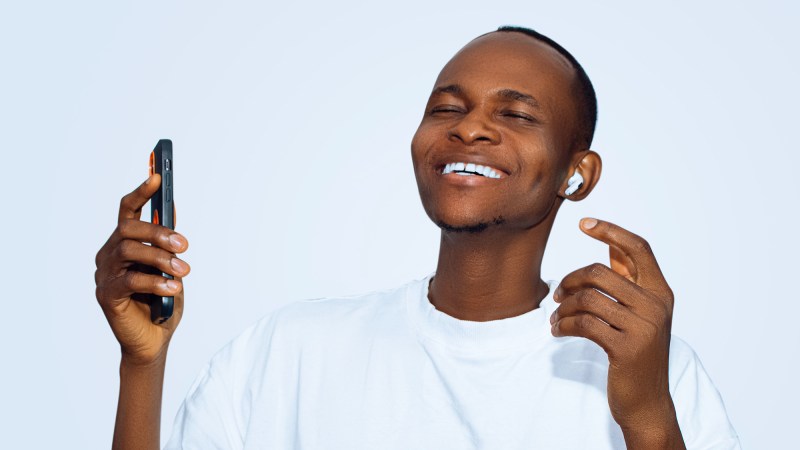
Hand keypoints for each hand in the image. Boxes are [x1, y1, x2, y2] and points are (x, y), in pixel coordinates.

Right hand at [95, 174, 189, 366]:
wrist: (153, 341)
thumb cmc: (162, 302)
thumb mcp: (170, 267)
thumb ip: (167, 241)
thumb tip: (172, 206)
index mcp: (124, 243)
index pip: (128, 211)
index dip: (141, 192)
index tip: (157, 177)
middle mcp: (109, 254)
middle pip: (129, 230)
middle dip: (159, 233)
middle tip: (184, 245)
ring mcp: (104, 274)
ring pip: (129, 251)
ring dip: (160, 258)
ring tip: (184, 270)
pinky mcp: (106, 295)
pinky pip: (129, 280)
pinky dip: (155, 282)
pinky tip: (173, 288)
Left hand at [550, 218, 683, 444]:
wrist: (647, 401)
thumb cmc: (637, 352)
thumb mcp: (639, 313)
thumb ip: (628, 280)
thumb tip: (612, 245)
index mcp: (661, 292)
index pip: (639, 248)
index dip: (611, 231)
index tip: (584, 223)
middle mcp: (656, 306)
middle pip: (600, 273)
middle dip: (570, 280)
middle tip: (556, 295)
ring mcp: (643, 327)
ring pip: (587, 299)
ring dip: (562, 308)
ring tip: (554, 318)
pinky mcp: (626, 349)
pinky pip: (583, 324)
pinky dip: (562, 325)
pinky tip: (557, 331)